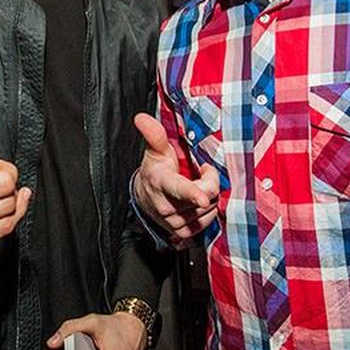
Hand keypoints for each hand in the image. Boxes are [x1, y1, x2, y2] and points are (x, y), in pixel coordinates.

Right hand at [131, 114, 219, 245]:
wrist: (146, 197)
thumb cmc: (156, 170)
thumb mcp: (156, 151)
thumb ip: (154, 134)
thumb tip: (141, 118)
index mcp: (161, 183)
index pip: (179, 188)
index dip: (192, 193)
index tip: (202, 198)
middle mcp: (166, 206)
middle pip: (203, 198)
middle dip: (209, 182)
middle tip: (202, 171)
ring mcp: (173, 221)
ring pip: (207, 210)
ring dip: (208, 197)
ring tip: (197, 187)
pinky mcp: (181, 232)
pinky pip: (207, 222)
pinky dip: (207, 211)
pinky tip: (198, 201)